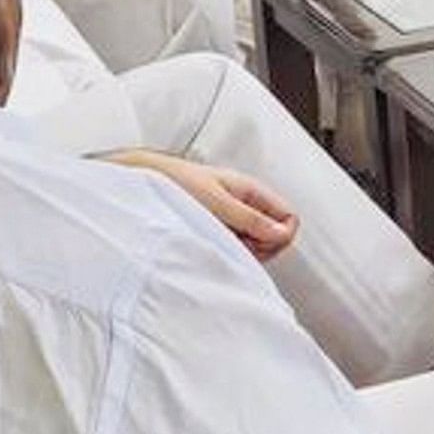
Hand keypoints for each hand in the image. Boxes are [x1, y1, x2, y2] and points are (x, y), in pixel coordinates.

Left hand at [100, 147, 298, 259]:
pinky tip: (212, 246)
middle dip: (262, 246)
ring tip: (220, 243)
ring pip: (257, 243)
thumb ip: (250, 219)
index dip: (280, 235)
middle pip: (275, 234)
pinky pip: (237, 246)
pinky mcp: (218, 229)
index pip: (288, 218)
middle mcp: (245, 204)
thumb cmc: (175, 183)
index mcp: (251, 190)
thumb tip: (280, 233)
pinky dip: (230, 251)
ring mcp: (233, 218)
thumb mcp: (217, 202)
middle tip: (237, 245)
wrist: (144, 182)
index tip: (260, 242)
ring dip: (244, 250)